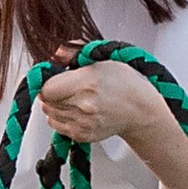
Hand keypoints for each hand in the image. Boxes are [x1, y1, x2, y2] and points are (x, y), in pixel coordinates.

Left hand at [38, 51, 187, 188]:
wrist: (141, 111)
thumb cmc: (125, 83)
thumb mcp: (103, 58)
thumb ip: (76, 52)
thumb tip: (57, 54)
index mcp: (87, 83)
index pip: (47, 87)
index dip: (48, 80)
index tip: (55, 76)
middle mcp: (84, 106)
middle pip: (46, 101)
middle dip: (51, 91)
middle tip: (65, 85)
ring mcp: (83, 123)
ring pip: (50, 113)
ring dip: (55, 104)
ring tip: (72, 96)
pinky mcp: (83, 135)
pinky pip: (58, 126)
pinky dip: (61, 117)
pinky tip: (75, 108)